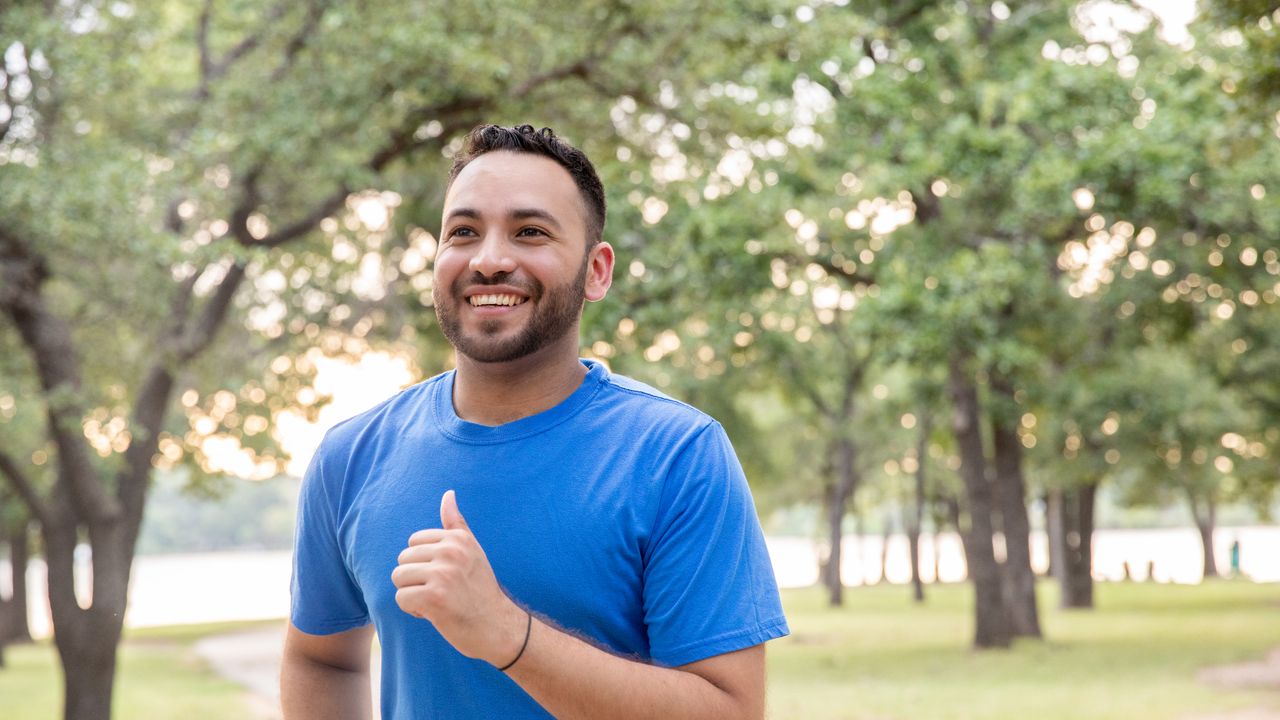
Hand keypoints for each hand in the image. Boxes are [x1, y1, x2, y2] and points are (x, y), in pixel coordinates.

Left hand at [391, 490, 526, 665]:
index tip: (445, 576)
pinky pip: (401, 598)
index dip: (423, 563)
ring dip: (412, 594)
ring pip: (399, 578)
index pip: (414, 542)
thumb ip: (456, 524)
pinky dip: (412, 610)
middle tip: (441, 591)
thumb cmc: (480, 590)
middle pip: (402, 560)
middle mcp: (451, 551)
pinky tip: (433, 613)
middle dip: (415, 579)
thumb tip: (448, 493)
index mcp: (458, 538)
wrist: (497, 626)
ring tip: (436, 601)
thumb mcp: (472, 551)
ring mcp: (442, 574)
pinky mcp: (434, 597)